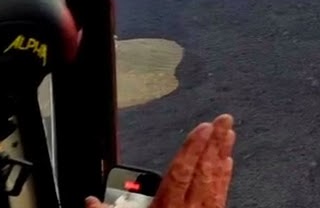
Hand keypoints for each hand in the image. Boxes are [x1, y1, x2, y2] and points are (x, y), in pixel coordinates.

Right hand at [85, 114, 235, 207]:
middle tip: (223, 120)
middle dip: (214, 143)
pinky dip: (224, 177)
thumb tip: (91, 203)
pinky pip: (221, 195)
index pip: (181, 173)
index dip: (192, 148)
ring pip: (215, 179)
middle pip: (204, 171)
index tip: (201, 129)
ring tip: (228, 133)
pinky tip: (227, 164)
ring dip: (223, 154)